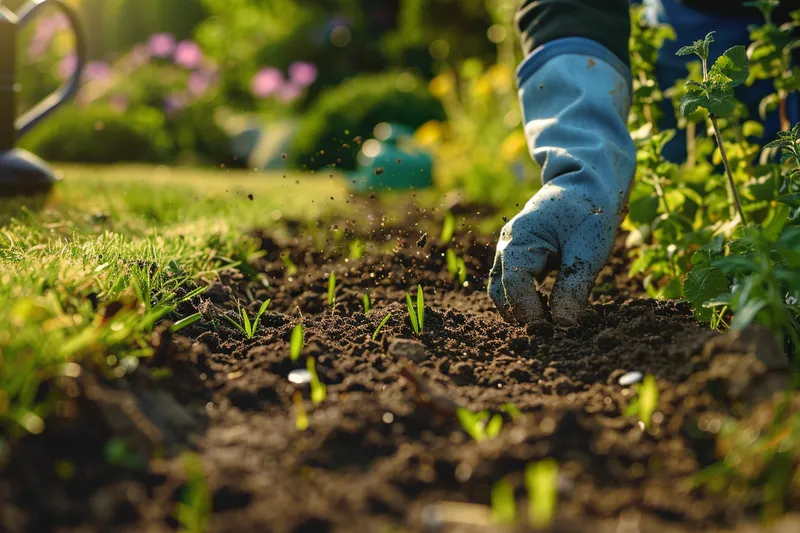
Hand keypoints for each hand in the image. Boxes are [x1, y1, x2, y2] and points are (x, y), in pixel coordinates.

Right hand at [487, 46, 635, 325]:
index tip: (554, 330)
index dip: (531, 313)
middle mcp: (507, 245)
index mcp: (520, 240)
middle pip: (500, 291)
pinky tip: (547, 311)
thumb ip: (574, 287)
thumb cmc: (589, 213)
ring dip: (521, 309)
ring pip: (502, 289)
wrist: (590, 184)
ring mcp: (510, 250)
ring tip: (549, 326)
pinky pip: (512, 283)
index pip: (514, 286)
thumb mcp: (588, 250)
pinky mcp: (520, 256)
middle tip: (550, 334)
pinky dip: (525, 300)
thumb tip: (563, 325)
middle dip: (522, 315)